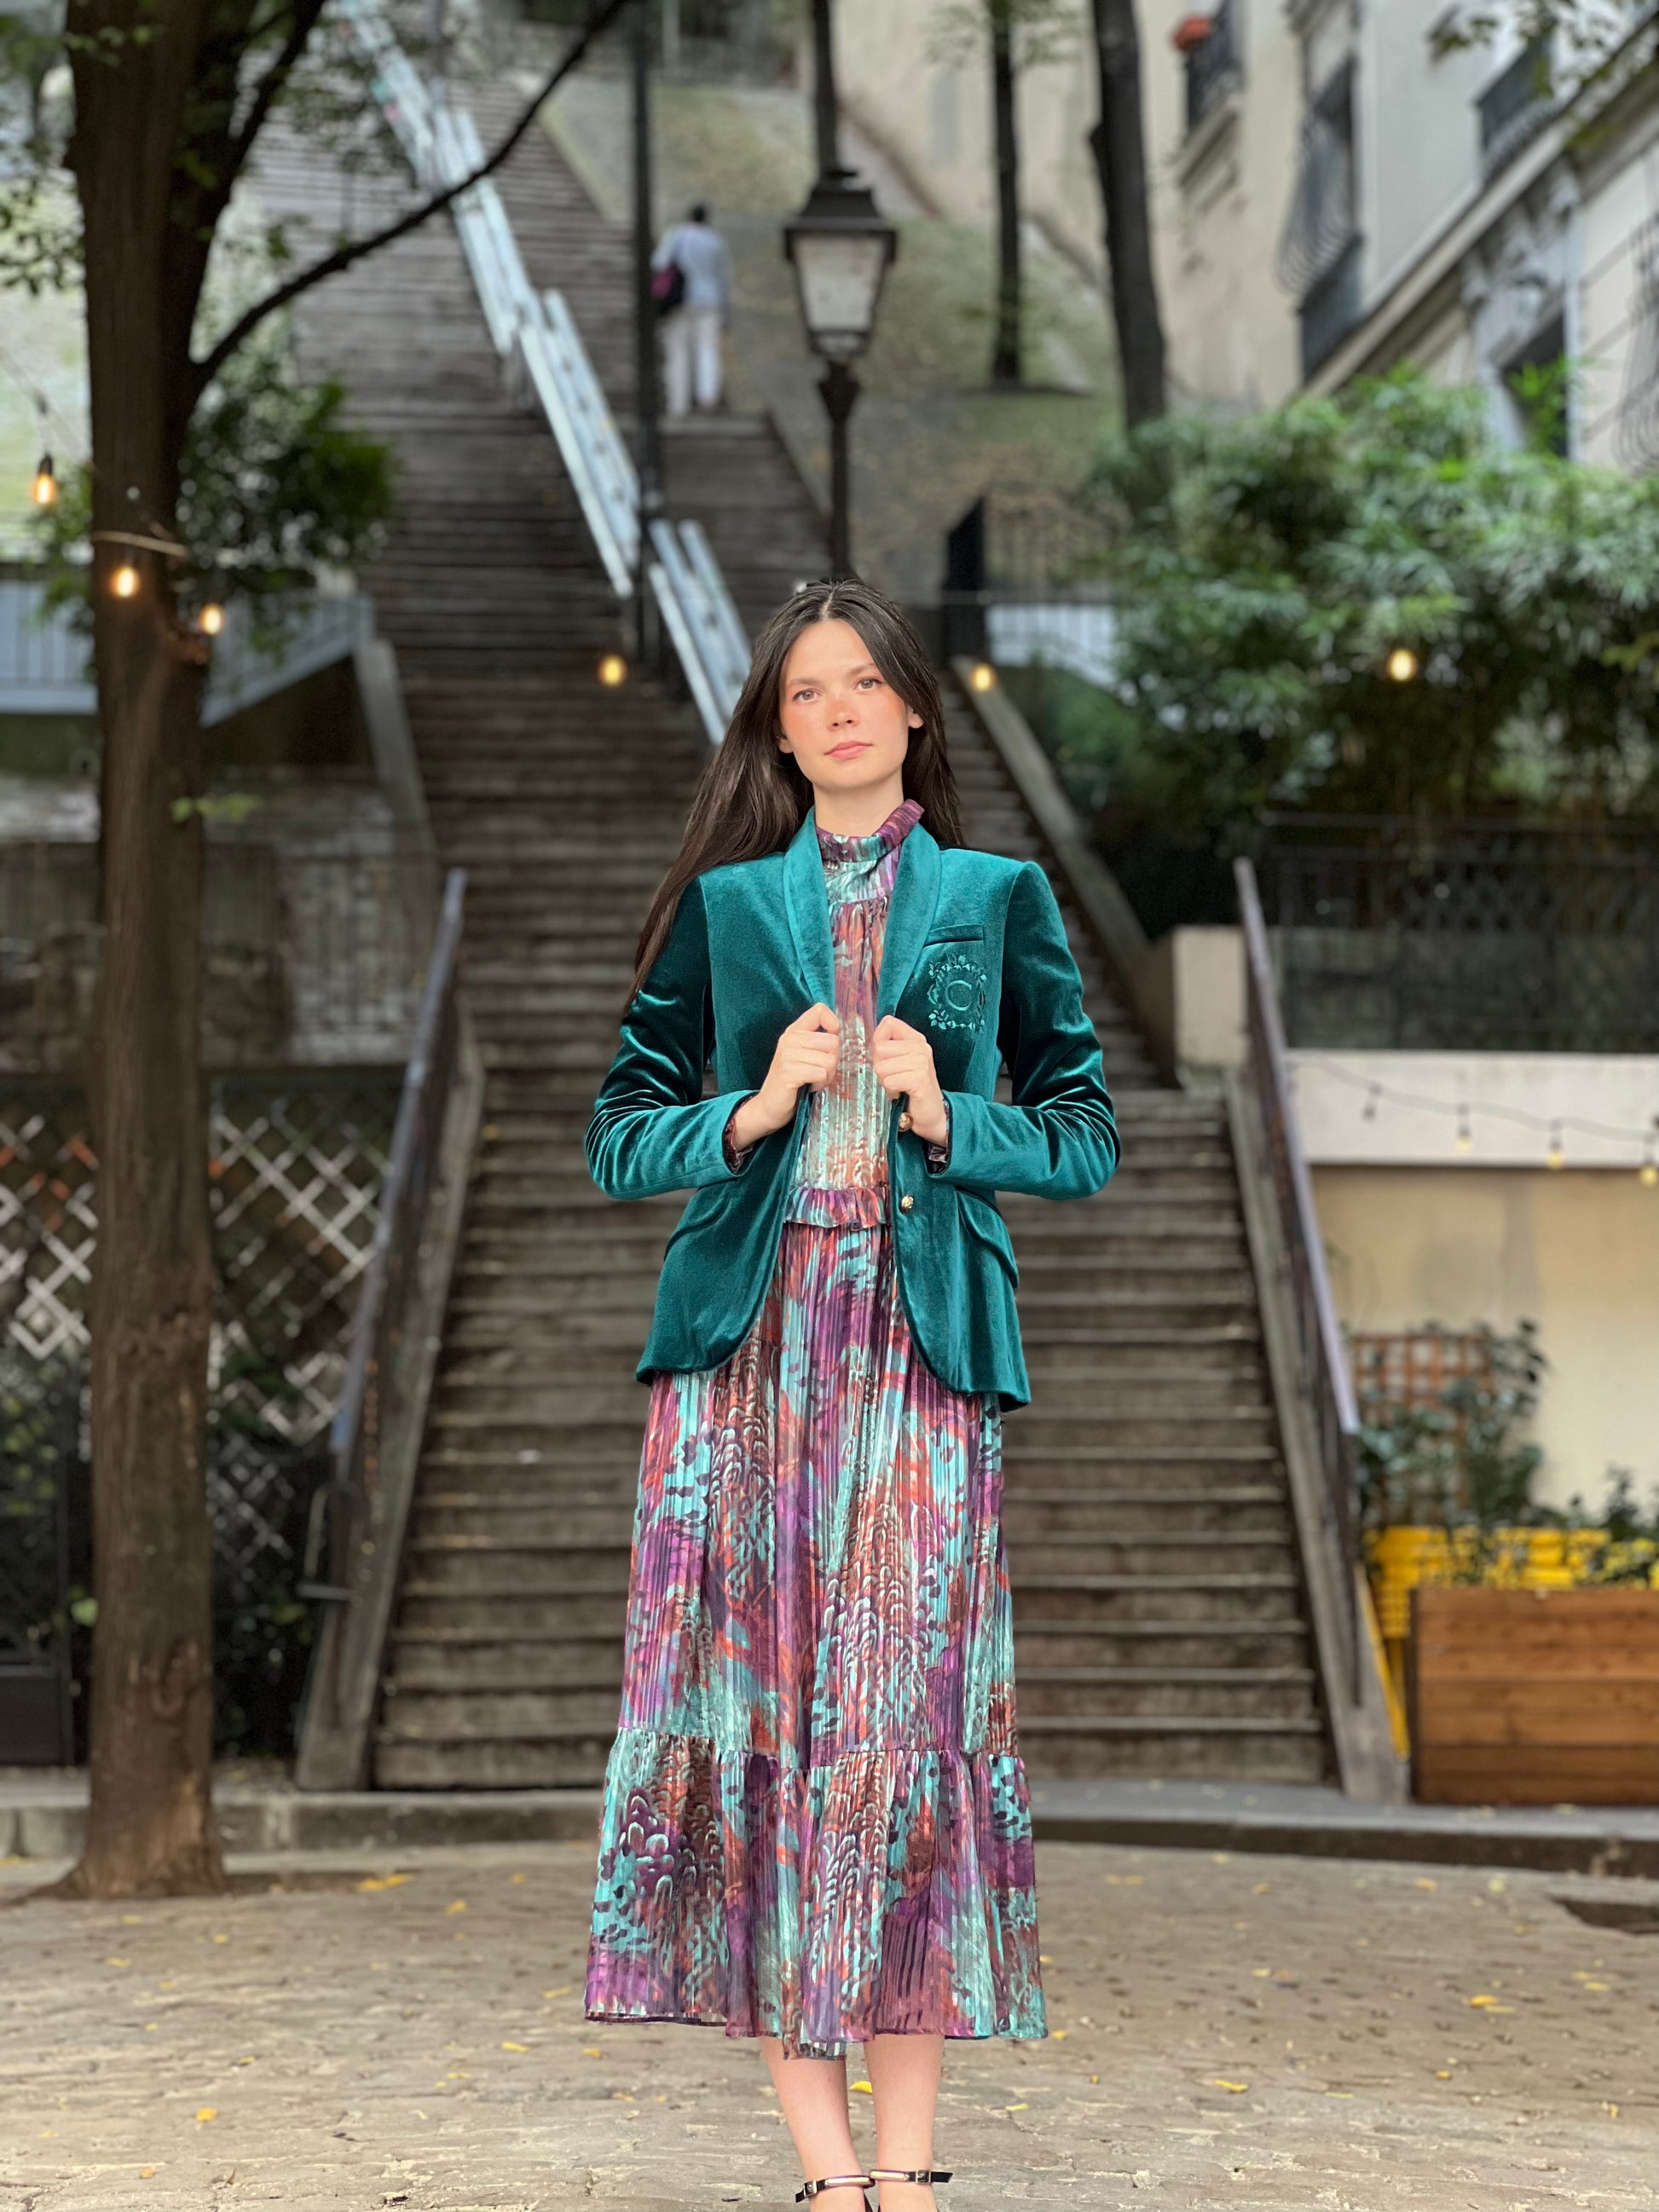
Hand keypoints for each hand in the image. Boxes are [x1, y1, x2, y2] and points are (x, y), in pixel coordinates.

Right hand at [727, 1003, 839, 1150]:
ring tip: (813, 1081)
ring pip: (829, 1060)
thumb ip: (819, 1043)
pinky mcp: (788, 1072)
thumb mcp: (805, 1057)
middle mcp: (790, 1039)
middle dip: (832, 1062)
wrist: (769, 1106)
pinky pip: (821, 1073)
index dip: (833, 1026)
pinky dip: (820, 1084)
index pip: (819, 1010)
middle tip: (819, 1073)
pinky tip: (809, 1087)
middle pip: (833, 1041)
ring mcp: (787, 1054)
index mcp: (794, 1031)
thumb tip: (842, 1037)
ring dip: (827, 1076)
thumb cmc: (793, 1082)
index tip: (829, 1046)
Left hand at [871, 1014, 947, 1145]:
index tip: (885, 1058)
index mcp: (915, 1038)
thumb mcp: (896, 1063)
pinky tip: (901, 1093)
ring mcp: (922, 1062)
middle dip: (880, 1066)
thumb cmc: (908, 1088)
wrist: (929, 1114)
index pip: (888, 1023)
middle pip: (880, 1047)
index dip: (878, 1041)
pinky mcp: (920, 1079)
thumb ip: (884, 1049)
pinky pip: (889, 1081)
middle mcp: (921, 1047)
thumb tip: (864, 1044)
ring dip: (885, 1081)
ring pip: (882, 1066)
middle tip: (893, 1077)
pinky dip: (891, 1091)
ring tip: (897, 1086)